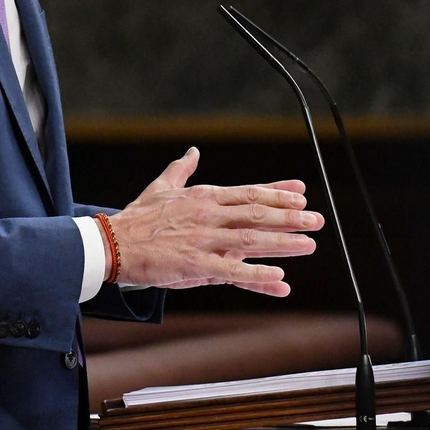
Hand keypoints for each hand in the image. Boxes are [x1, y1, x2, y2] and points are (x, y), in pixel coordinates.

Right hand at [107, 147, 323, 297]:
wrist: (113, 243)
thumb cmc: (137, 217)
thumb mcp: (161, 188)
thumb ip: (181, 169)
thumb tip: (193, 151)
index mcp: (203, 196)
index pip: (248, 192)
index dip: (277, 193)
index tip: (301, 194)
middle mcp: (207, 215)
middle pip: (257, 214)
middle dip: (290, 217)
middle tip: (317, 219)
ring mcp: (202, 240)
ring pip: (251, 240)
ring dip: (283, 243)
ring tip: (309, 245)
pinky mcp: (194, 264)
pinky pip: (232, 270)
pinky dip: (257, 275)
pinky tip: (279, 279)